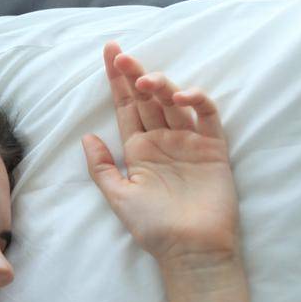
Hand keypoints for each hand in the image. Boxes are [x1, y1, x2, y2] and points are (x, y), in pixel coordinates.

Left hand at [82, 42, 240, 266]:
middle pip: (146, 98)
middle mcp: (163, 139)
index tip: (108, 53)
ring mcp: (189, 141)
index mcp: (138, 148)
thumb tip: (87, 136)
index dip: (117, 81)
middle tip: (120, 55)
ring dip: (160, 86)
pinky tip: (180, 97)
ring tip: (144, 80)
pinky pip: (207, 115)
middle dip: (133, 74)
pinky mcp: (213, 147)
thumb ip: (101, 167)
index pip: (125, 107)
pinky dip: (196, 101)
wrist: (189, 248)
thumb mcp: (118, 196)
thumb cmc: (153, 226)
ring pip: (173, 102)